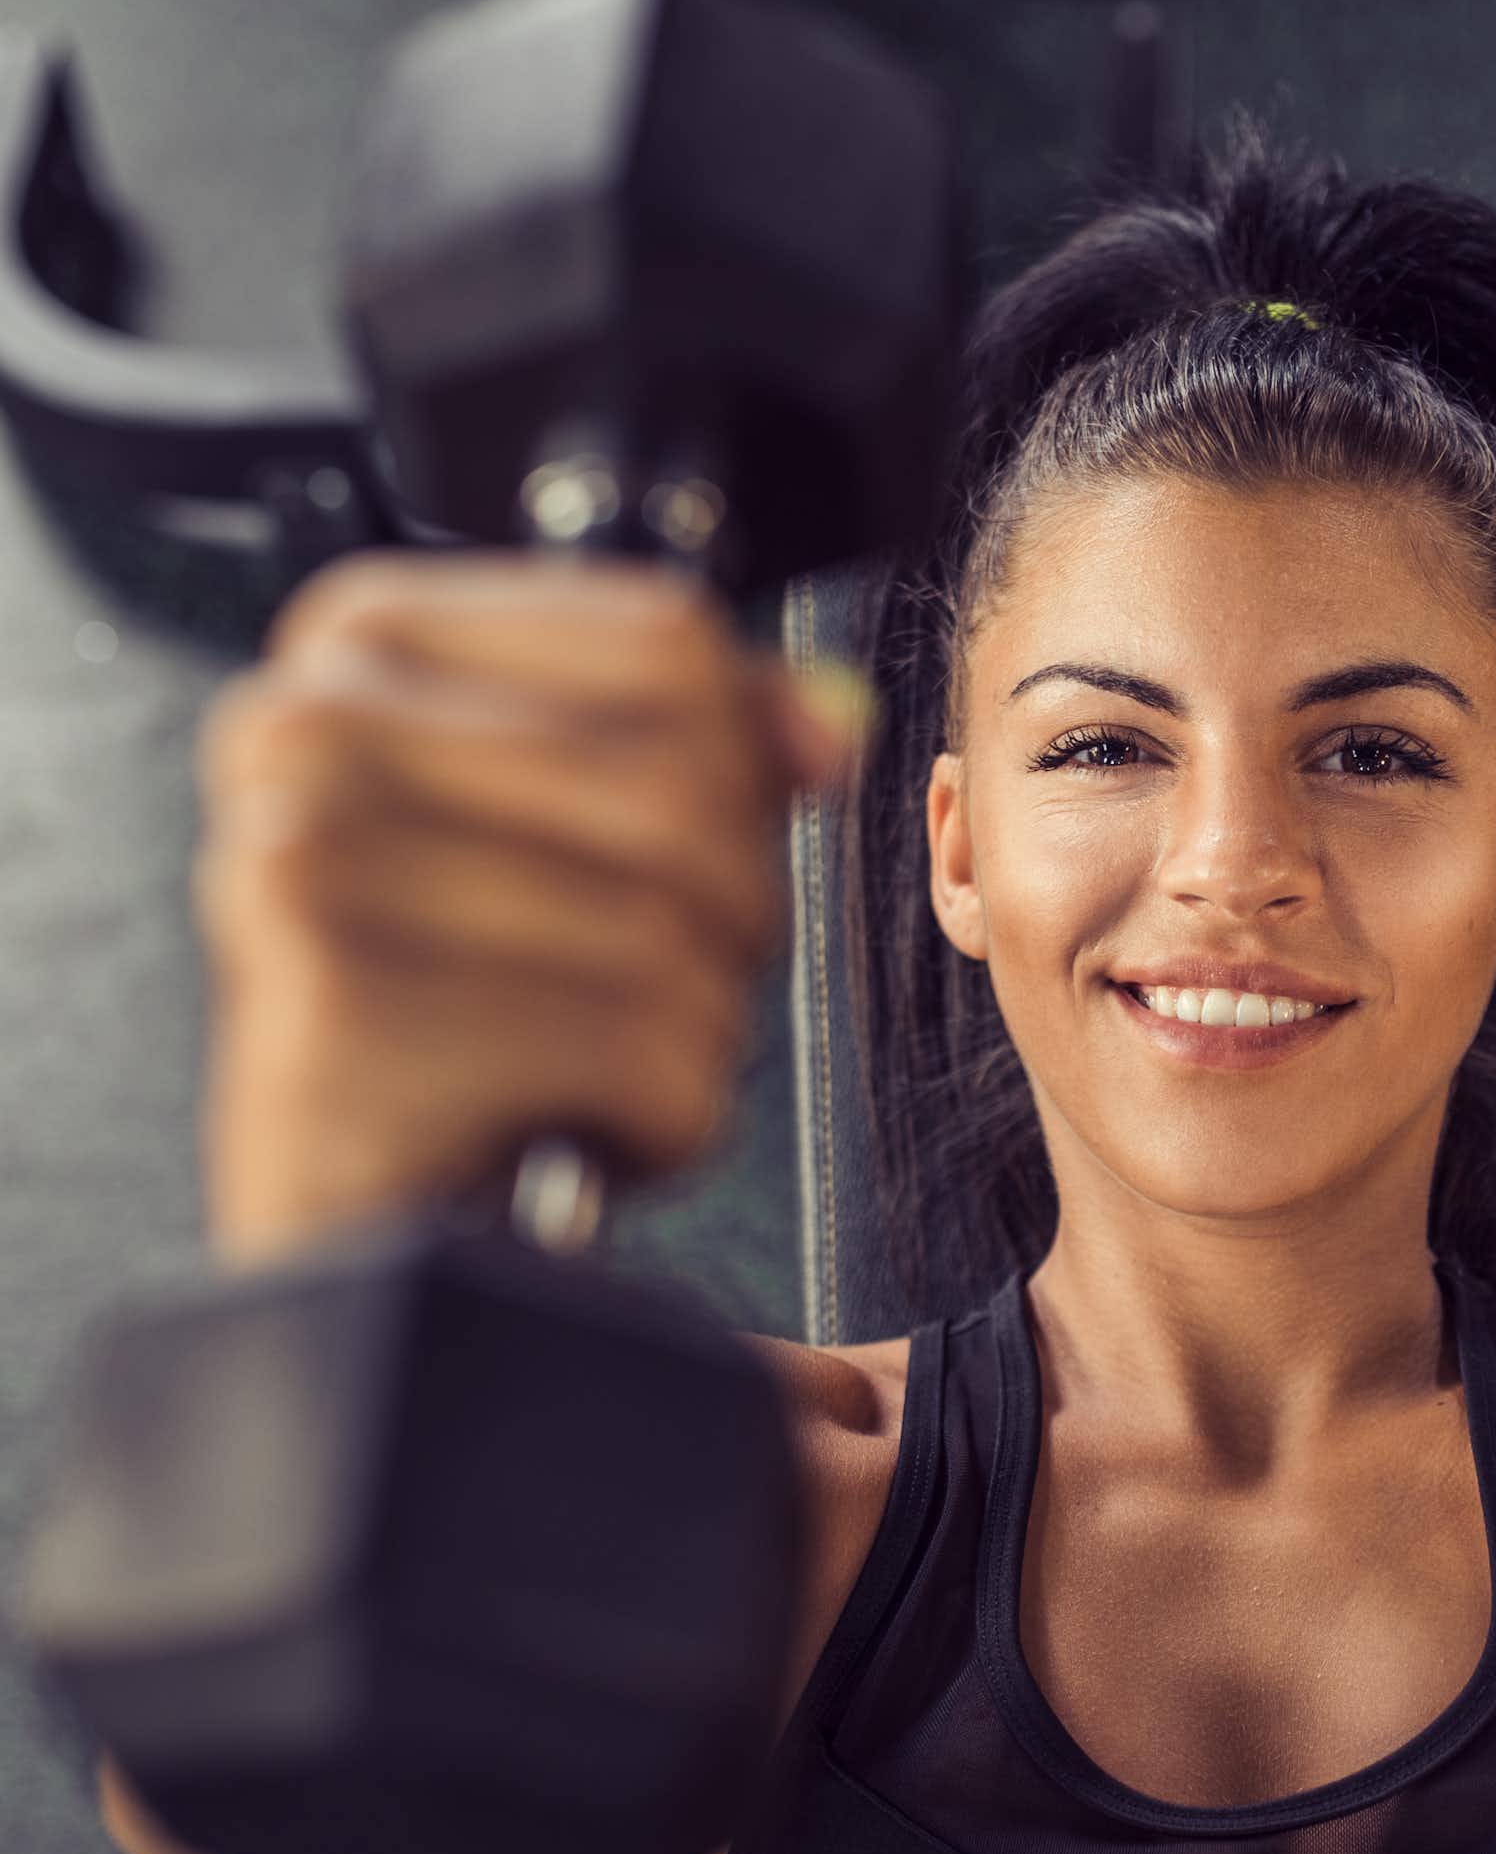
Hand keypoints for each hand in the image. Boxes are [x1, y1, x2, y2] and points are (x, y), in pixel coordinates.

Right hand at [193, 552, 869, 1264]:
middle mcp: (307, 723)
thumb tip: (831, 726)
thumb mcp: (578, 841)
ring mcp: (308, 861)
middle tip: (639, 992)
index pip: (670, 643)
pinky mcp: (339, 1009)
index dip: (740, 772)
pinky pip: (638, 1051)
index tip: (685, 857)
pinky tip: (575, 1130)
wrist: (360, 1216)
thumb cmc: (466, 1018)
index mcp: (365, 637)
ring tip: (589, 1068)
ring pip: (668, 929)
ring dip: (691, 1035)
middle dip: (723, 922)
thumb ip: (708, 746)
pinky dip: (663, 1122)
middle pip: (682, 788)